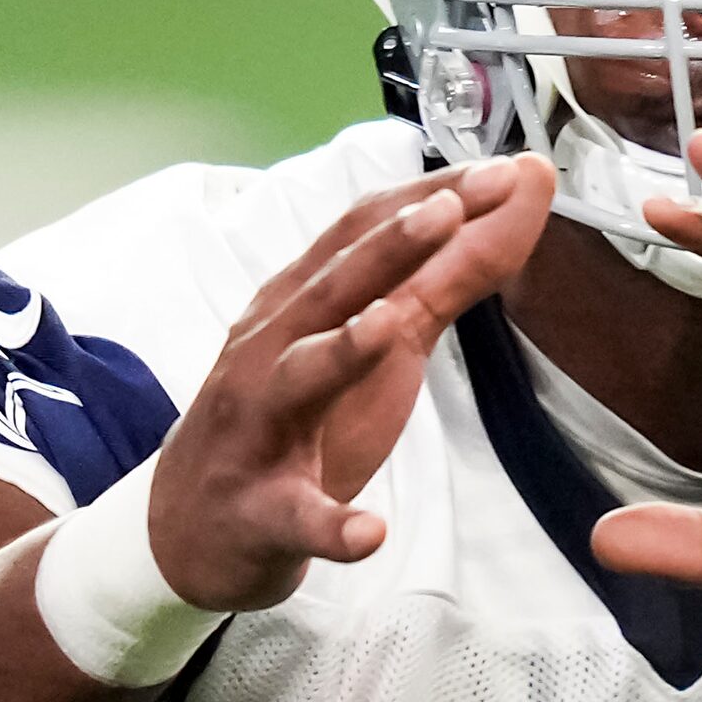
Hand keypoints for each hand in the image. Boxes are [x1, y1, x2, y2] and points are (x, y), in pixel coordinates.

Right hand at [148, 154, 555, 611]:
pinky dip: (332, 524)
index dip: (428, 199)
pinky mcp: (260, 513)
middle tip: (453, 207)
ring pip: (297, 381)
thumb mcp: (370, 345)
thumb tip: (510, 206)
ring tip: (391, 327)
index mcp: (299, 306)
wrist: (190, 529)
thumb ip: (437, 282)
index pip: (362, 235)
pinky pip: (296, 518)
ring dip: (343, 350)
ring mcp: (258, 432)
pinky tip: (369, 532)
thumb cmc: (293, 420)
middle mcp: (270, 351)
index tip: (502, 170)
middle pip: (330, 289)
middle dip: (390, 246)